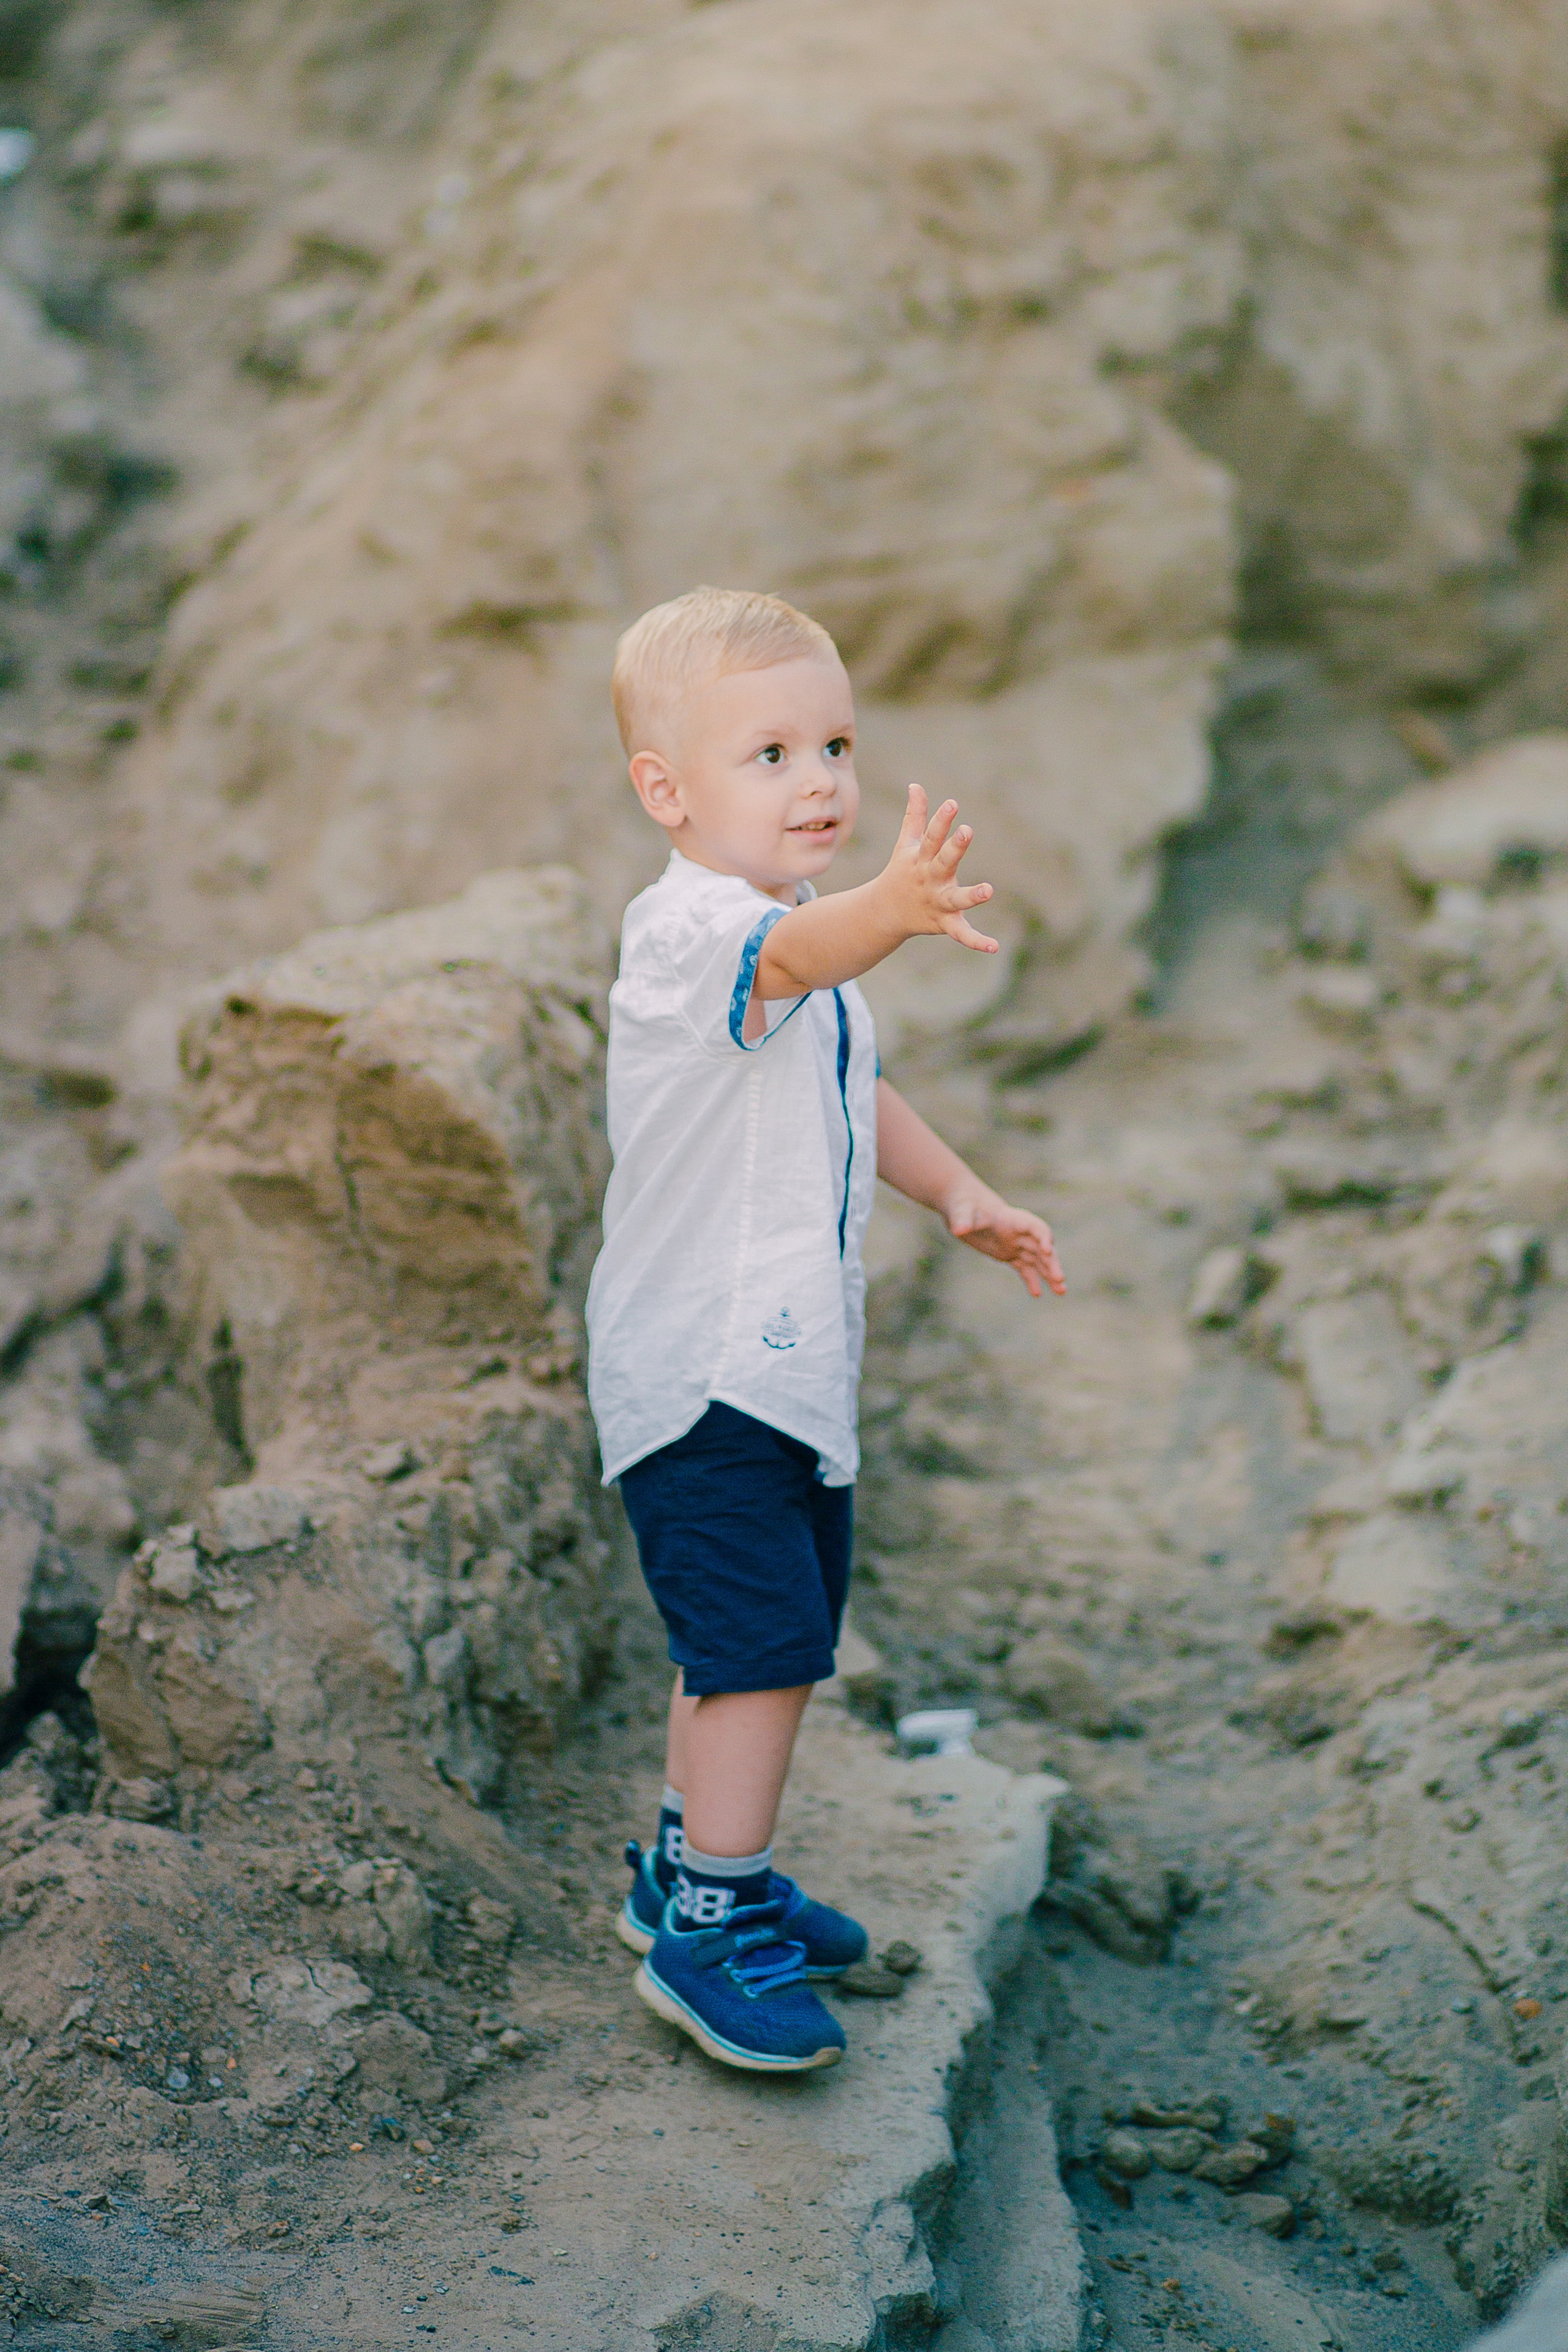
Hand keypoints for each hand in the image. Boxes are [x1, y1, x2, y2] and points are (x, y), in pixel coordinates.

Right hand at [881, 783, 997, 952]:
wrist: (885, 913)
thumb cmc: (902, 872)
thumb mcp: (906, 844)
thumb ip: (915, 816)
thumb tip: (916, 786)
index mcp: (921, 858)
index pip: (932, 836)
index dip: (942, 820)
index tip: (952, 804)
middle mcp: (930, 879)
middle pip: (943, 861)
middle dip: (955, 847)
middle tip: (967, 830)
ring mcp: (937, 902)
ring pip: (955, 899)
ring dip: (971, 895)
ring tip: (988, 890)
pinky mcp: (945, 923)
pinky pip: (962, 934)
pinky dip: (976, 941)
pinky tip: (994, 946)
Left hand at [944, 1182, 1065, 1297]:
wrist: (964, 1209)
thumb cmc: (964, 1206)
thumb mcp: (961, 1211)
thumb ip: (963, 1220)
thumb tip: (959, 1230)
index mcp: (1013, 1219)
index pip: (1035, 1226)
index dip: (1044, 1237)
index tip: (1048, 1251)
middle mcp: (1020, 1233)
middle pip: (1042, 1247)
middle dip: (1051, 1263)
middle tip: (1060, 1279)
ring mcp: (1016, 1245)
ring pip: (1038, 1261)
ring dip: (1049, 1275)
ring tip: (1061, 1292)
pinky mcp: (1010, 1255)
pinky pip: (1024, 1269)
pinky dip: (1031, 1281)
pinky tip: (1037, 1294)